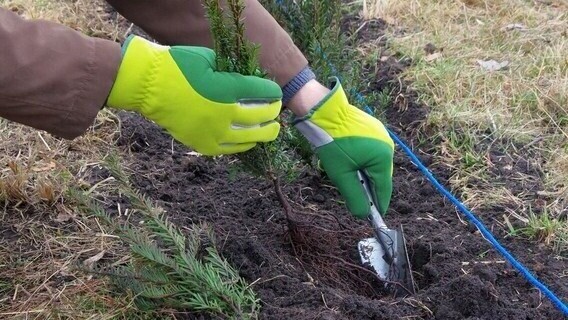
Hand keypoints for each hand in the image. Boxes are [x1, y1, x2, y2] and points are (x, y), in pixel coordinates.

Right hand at [106, 36, 281, 155]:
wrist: (148, 86)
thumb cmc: (178, 66)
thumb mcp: (210, 60)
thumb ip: (232, 71)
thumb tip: (249, 81)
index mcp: (227, 89)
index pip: (262, 93)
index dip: (273, 93)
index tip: (276, 92)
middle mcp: (225, 114)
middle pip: (261, 118)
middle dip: (273, 114)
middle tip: (277, 112)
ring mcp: (214, 132)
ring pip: (249, 137)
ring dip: (264, 133)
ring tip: (271, 130)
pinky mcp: (203, 144)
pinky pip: (230, 149)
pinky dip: (243, 145)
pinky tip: (250, 141)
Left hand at [293, 79, 393, 217]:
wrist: (324, 111)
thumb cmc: (332, 142)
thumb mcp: (341, 174)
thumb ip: (354, 196)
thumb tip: (363, 215)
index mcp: (383, 158)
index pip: (384, 189)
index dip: (378, 205)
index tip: (374, 217)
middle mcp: (387, 146)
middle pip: (381, 176)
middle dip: (369, 188)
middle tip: (358, 199)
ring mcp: (382, 135)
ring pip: (376, 164)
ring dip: (365, 173)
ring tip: (351, 177)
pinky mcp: (374, 129)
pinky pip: (373, 151)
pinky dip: (364, 160)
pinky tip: (351, 161)